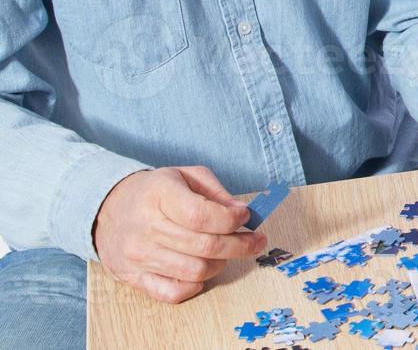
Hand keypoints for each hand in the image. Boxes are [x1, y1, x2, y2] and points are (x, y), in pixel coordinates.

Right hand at [93, 166, 264, 303]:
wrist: (111, 208)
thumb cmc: (156, 191)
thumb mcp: (186, 176)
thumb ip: (216, 192)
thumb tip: (241, 212)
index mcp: (159, 195)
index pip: (200, 216)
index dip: (231, 219)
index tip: (245, 216)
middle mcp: (146, 227)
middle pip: (204, 246)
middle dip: (239, 244)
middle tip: (255, 240)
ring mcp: (138, 256)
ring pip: (195, 271)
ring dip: (221, 263)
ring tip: (227, 252)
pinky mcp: (134, 278)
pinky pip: (173, 292)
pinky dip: (196, 284)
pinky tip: (203, 269)